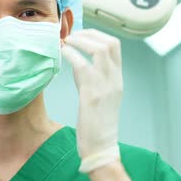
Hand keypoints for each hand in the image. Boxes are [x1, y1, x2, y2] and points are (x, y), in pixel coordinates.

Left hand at [61, 29, 122, 172]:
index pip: (115, 46)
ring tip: (66, 42)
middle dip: (89, 34)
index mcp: (117, 79)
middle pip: (110, 43)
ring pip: (99, 50)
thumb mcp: (100, 95)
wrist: (101, 147)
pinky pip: (83, 66)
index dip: (97, 34)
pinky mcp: (92, 95)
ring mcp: (105, 86)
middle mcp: (115, 79)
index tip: (81, 34)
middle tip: (72, 36)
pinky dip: (71, 54)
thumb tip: (78, 61)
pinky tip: (63, 54)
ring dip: (80, 41)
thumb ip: (93, 77)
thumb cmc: (97, 123)